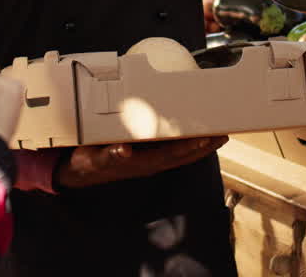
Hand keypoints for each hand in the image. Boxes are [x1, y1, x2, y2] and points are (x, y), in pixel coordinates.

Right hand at [55, 136, 228, 188]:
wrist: (81, 171)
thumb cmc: (90, 161)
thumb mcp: (95, 158)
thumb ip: (110, 155)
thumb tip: (124, 150)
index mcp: (142, 163)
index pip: (171, 155)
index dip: (189, 148)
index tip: (204, 139)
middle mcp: (150, 163)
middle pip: (183, 156)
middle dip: (204, 147)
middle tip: (223, 134)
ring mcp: (150, 161)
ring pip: (181, 155)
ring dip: (200, 147)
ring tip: (218, 135)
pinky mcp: (148, 157)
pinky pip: (173, 151)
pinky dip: (187, 145)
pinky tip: (196, 137)